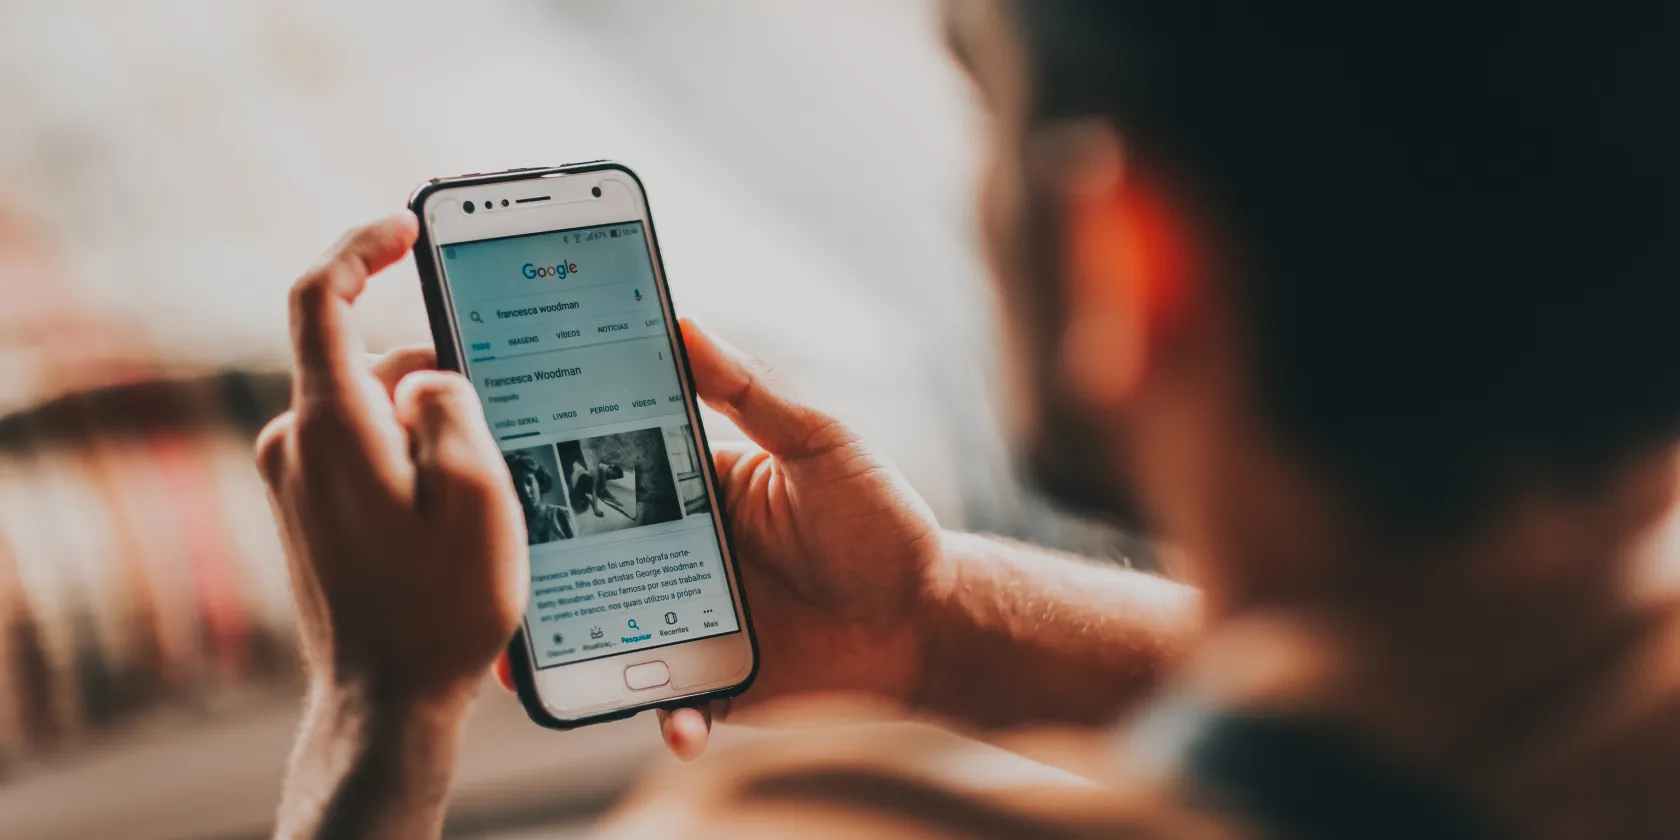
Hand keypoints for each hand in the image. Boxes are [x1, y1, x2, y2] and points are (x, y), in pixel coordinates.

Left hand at [258, 212, 527, 707]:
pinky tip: (460, 514)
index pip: (318, 297)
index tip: (408, 226)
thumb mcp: (478, 492)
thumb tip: (428, 373)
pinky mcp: (310, 512)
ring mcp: (298, 480)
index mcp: (330, 424)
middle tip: (507, 420)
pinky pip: (368, 452)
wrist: (389, 700)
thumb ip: (452, 404)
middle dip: (441, 373)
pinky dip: (414, 458)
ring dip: (433, 426)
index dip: (360, 246)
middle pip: (371, 361)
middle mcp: (296, 443)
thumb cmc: (441, 602)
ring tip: (492, 491)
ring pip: (376, 410)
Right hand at [496, 319, 944, 757]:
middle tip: (487, 565)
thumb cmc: (883, 525)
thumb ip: (753, 394)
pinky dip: (672, 719)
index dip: (555, 464)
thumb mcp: (821, 445)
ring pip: (607, 637)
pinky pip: (676, 706)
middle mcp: (680, 558)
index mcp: (696, 493)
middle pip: (587, 562)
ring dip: (568, 654)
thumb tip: (686, 324)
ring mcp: (691, 624)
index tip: (496, 450)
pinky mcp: (718, 684)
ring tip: (531, 666)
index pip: (610, 471)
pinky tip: (679, 725)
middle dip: (532, 569)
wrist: (931, 623)